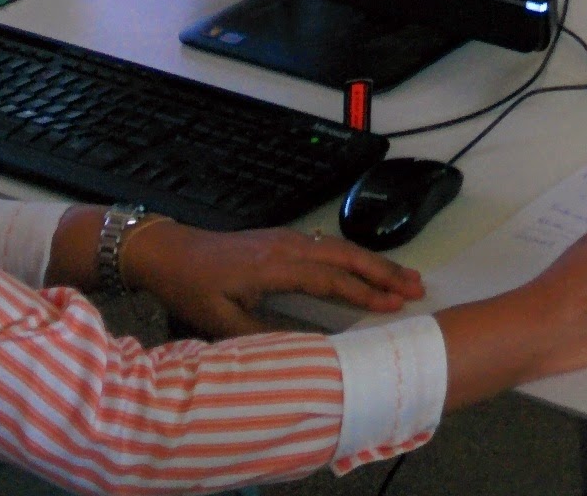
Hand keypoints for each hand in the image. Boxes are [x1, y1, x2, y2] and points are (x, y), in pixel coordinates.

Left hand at [123, 222, 423, 337]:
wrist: (170, 252)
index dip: (364, 293)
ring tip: (404, 277)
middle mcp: (287, 246)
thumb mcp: (221, 321)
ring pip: (340, 247)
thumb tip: (306, 346)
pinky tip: (367, 267)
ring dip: (374, 262)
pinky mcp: (282, 240)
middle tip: (416, 287)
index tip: (393, 306)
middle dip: (383, 272)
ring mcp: (286, 239)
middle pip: (346, 255)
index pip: (331, 278)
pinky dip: (354, 257)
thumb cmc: (192, 289)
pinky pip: (328, 245)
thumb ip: (263, 334)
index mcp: (275, 266)